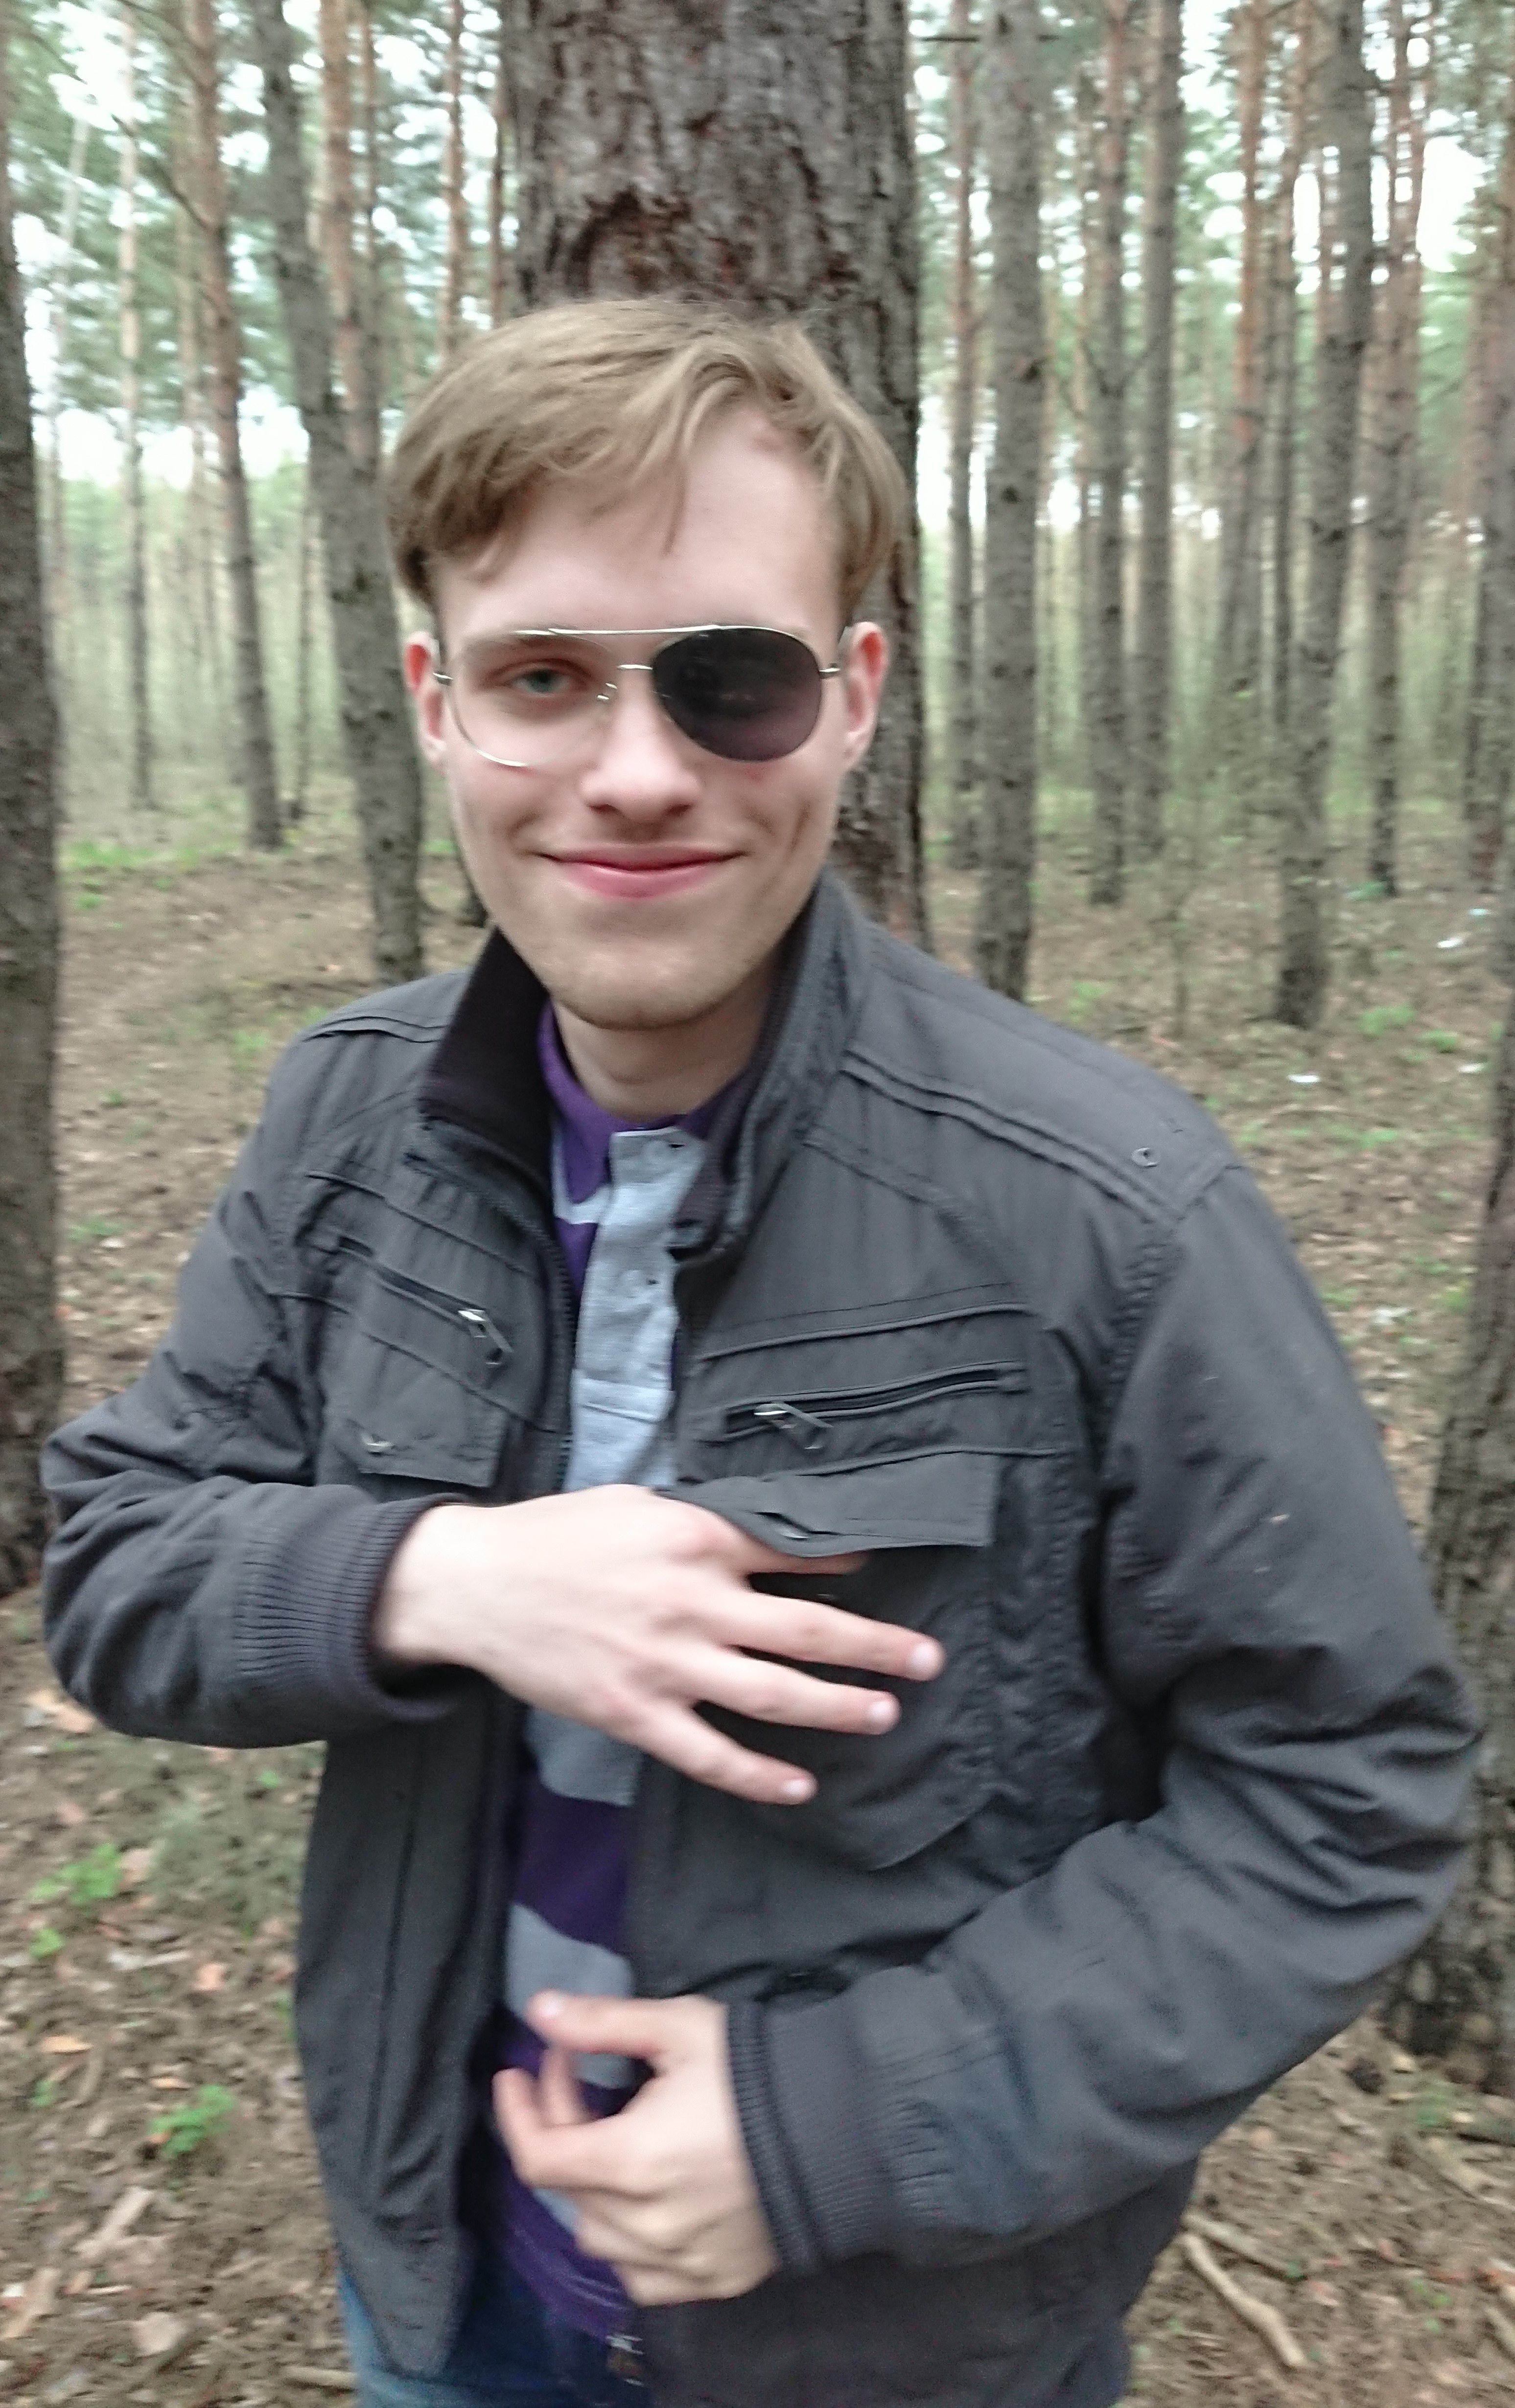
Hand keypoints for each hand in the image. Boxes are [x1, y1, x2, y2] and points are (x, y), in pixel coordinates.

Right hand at [372, 1485, 941, 1803]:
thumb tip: (770, 1540)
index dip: (846, 1567)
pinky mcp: (634, 1714)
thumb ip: (705, 1524)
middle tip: (928, 1659)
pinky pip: (710, 1756)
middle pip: (806, 1631)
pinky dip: (759, 1776)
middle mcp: (690, 1603)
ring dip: (836, 1708)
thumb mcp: (638, 1505)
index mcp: (694, 1540)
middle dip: (876, 1647)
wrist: (475, 1585)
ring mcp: (664, 1665)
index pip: (792, 1555)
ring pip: (772, 1696)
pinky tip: (799, 1787)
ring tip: (886, 1714)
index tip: (886, 1576)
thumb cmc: (558, 1535)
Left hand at [495, 1991, 778, 2305]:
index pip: (539, 2157)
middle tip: (579, 2078)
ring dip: (589, 2190)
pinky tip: (643, 2208)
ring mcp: (682, 2260)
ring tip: (610, 2141)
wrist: (847, 2125)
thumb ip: (603, 2023)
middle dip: (562, 2126)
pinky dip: (629, 2246)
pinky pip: (644, 2278)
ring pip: (599, 2240)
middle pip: (568, 2190)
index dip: (518, 2113)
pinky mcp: (715, 2279)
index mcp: (632, 2162)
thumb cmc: (759, 2071)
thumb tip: (540, 2012)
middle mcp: (647, 2225)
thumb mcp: (679, 2028)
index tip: (517, 2075)